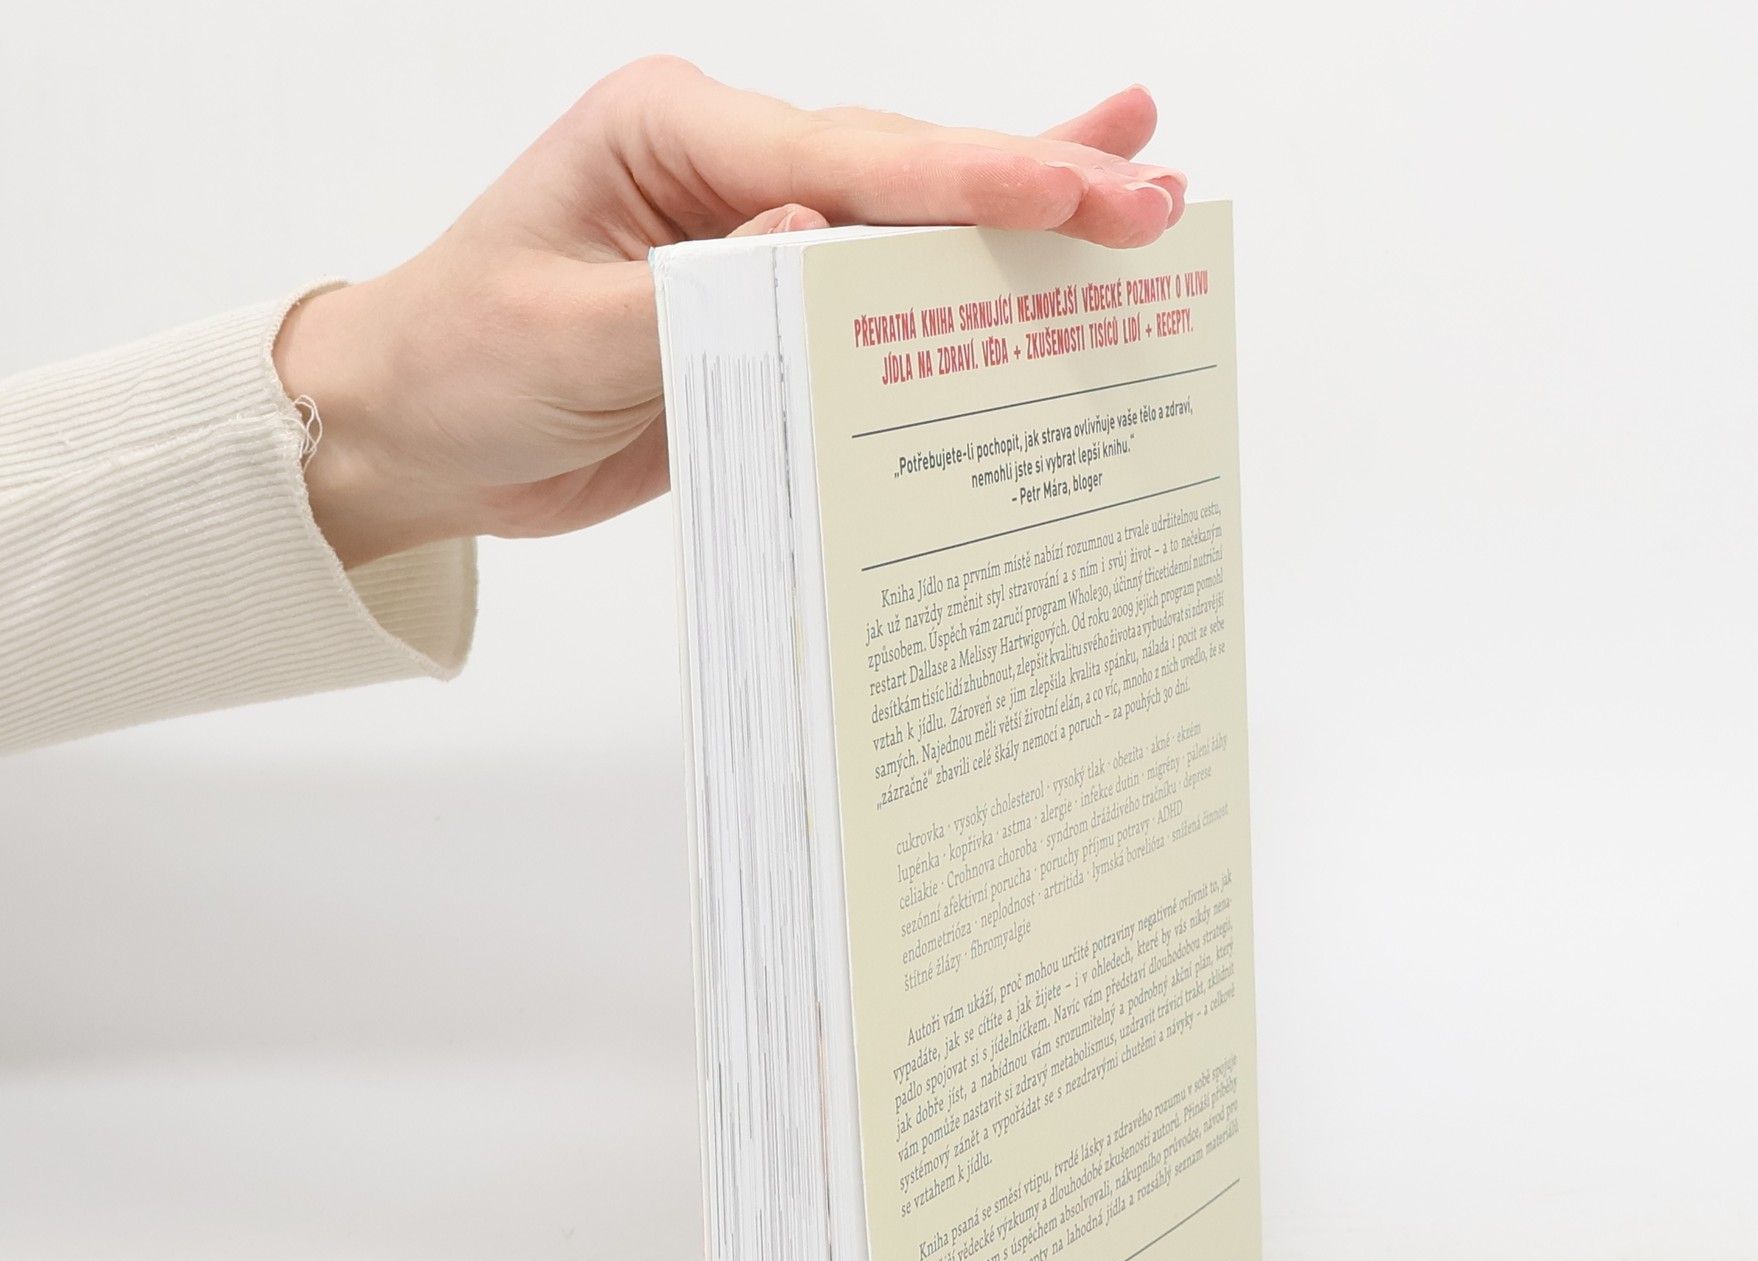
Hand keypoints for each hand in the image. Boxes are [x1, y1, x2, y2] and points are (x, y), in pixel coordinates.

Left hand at [273, 59, 1185, 568]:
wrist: (414, 435)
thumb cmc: (460, 364)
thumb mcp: (565, 331)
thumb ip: (693, 292)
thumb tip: (815, 238)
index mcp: (676, 138)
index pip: (848, 159)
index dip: (966, 180)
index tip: (1073, 190)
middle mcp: (731, 173)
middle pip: (904, 175)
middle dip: (1030, 186)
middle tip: (1153, 201)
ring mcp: (756, 241)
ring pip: (911, 222)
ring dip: (1024, 210)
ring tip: (1148, 180)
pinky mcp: (766, 314)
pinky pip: (875, 297)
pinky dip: (955, 279)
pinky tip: (1034, 240)